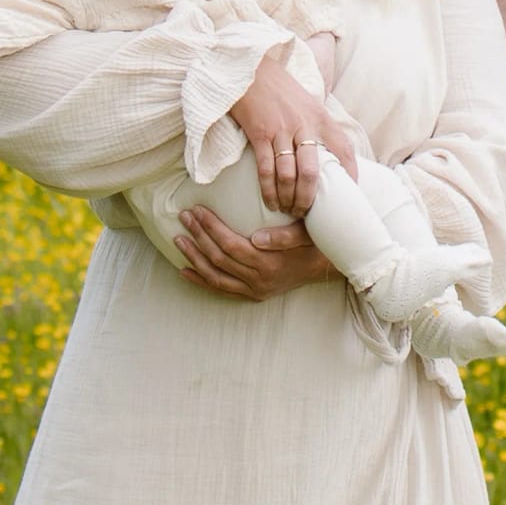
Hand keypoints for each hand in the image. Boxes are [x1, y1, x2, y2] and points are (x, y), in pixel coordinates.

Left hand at [172, 206, 324, 301]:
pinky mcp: (253, 294)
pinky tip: (184, 270)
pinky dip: (201, 280)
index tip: (197, 210)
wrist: (327, 268)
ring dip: (194, 257)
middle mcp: (259, 279)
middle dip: (198, 236)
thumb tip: (256, 236)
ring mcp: (255, 289)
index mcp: (269, 262)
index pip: (230, 244)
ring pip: (215, 275)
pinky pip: (221, 289)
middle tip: (184, 216)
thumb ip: (284, 236)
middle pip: (219, 258)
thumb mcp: (306, 233)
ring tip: (179, 239)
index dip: (210, 228)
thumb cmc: (316, 243)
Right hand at [231, 51, 355, 215]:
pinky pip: (267, 169)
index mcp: (321, 117)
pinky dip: (269, 190)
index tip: (348, 195)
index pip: (344, 150)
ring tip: (287, 210)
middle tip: (306, 213)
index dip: (350, 174)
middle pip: (313, 173)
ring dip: (289, 198)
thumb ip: (317, 125)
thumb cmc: (279, 88)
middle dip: (310, 198)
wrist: (250, 68)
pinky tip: (270, 202)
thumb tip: (327, 152)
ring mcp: (282, 130)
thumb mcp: (307, 102)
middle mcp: (305, 125)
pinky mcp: (260, 133)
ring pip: (290, 175)